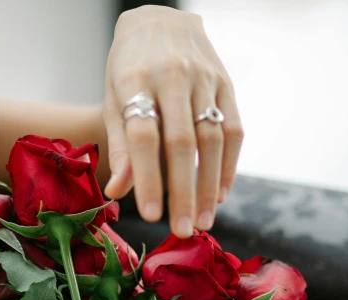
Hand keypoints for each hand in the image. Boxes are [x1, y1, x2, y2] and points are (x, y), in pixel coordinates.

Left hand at [103, 6, 242, 237]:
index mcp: (135, 79)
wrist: (161, 18)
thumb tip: (117, 191)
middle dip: (183, 192)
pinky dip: (229, 165)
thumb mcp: (113, 97)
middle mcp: (172, 76)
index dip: (148, 178)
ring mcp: (204, 78)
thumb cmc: (130, 67)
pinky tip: (220, 194)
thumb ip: (119, 144)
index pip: (143, 136)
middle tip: (181, 230)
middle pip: (180, 144)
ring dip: (208, 186)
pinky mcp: (226, 83)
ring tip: (202, 221)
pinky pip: (234, 129)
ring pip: (211, 140)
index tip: (150, 215)